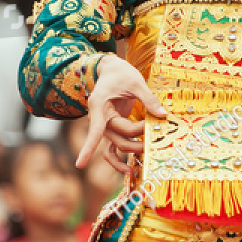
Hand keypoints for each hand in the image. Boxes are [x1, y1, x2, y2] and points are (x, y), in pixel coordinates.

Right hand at [76, 55, 166, 174]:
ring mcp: (106, 126)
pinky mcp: (112, 129)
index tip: (80, 164)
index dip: (88, 148)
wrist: (112, 70)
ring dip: (135, 148)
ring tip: (151, 148)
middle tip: (156, 130)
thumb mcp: (135, 82)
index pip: (95, 130)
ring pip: (119, 145)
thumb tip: (162, 115)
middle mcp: (100, 119)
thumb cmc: (120, 74)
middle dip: (138, 139)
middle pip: (119, 138)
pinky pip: (111, 150)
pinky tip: (128, 170)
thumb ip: (148, 99)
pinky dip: (119, 160)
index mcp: (100, 106)